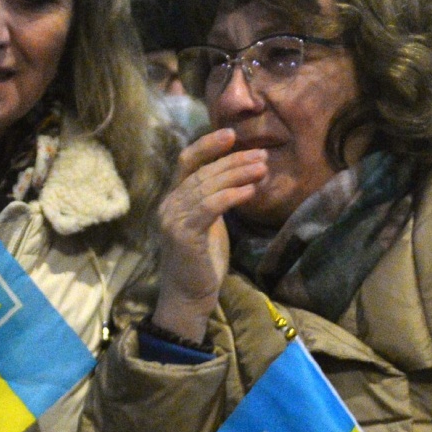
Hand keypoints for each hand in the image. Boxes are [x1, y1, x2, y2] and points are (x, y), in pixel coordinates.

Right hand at [153, 129, 266, 341]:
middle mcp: (169, 204)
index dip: (207, 145)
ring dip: (238, 174)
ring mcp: (173, 219)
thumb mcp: (209, 224)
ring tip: (262, 168)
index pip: (187, 162)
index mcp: (173, 199)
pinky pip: (210, 206)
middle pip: (203, 171)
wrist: (189, 297)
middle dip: (234, 160)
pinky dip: (232, 195)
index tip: (231, 134)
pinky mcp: (184, 234)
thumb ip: (214, 200)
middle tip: (261, 155)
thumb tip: (239, 177)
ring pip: (207, 186)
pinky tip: (250, 191)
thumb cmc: (201, 262)